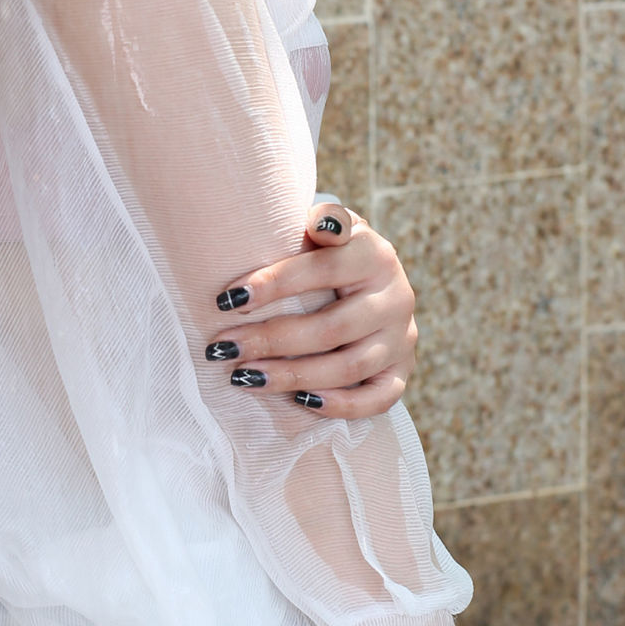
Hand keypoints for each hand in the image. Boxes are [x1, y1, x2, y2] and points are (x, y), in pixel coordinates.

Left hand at [207, 199, 417, 417]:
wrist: (370, 279)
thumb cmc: (330, 253)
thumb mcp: (328, 226)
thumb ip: (323, 220)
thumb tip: (319, 227)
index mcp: (375, 255)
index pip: (324, 269)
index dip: (275, 284)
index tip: (227, 300)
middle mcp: (396, 296)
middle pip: (332, 327)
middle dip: (270, 340)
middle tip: (222, 347)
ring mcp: (402, 337)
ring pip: (350, 367)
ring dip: (292, 375)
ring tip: (242, 376)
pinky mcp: (401, 370)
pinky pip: (379, 398)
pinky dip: (340, 405)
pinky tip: (298, 401)